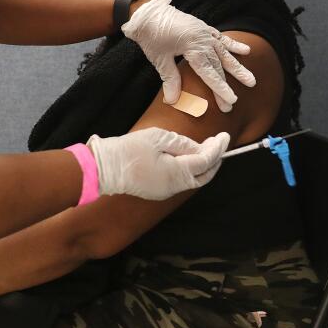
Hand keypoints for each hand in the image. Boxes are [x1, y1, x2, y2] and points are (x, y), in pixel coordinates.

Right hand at [89, 129, 229, 200]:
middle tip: (219, 144)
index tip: (224, 136)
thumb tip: (198, 147)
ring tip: (207, 148)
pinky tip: (189, 159)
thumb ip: (182, 143)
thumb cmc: (128, 150)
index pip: (206, 160)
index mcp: (176, 173)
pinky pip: (182, 182)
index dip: (218, 148)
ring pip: (194, 181)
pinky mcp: (158, 191)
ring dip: (204, 166)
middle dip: (216, 159)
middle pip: (205, 175)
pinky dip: (191, 171)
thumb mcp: (158, 138)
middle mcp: (174, 186)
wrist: (103, 168)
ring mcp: (166, 191)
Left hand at [123, 0, 254, 111]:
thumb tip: (173, 101)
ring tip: (251, 80)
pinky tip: (246, 51)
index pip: (209, 72)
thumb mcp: (159, 59)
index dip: (220, 88)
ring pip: (224, 54)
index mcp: (192, 46)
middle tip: (232, 103)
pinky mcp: (204, 29)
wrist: (147, 13)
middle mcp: (203, 39)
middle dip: (226, 85)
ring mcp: (205, 33)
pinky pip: (222, 38)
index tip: (230, 101)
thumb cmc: (151, 35)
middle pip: (218, 66)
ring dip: (237, 68)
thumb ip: (170, 79)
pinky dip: (233, 45)